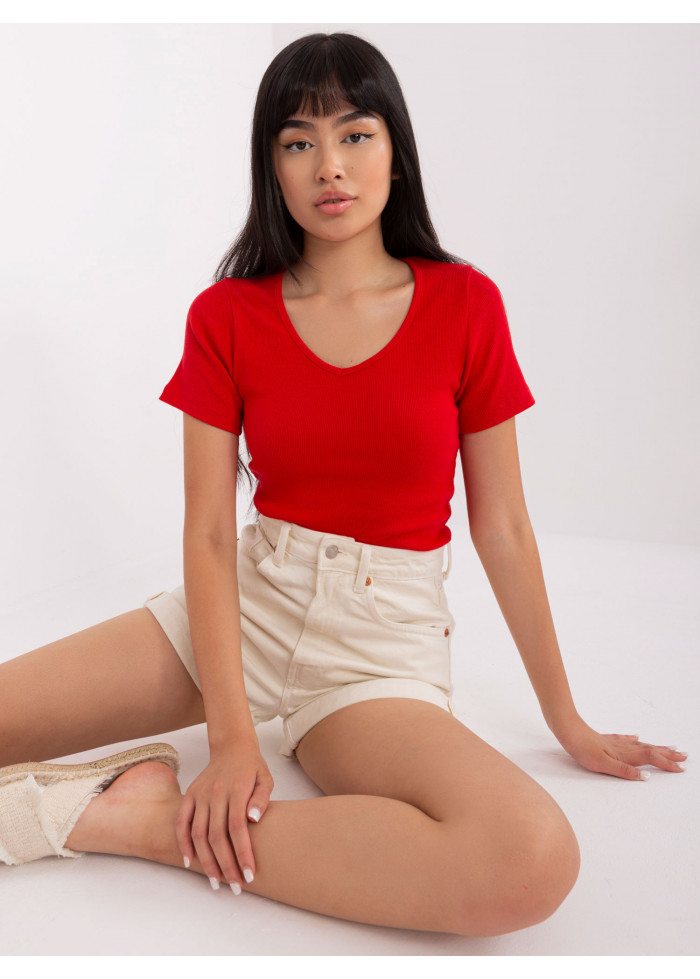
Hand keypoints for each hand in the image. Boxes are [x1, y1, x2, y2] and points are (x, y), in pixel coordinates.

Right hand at [176, 741, 273, 891]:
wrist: (231, 747)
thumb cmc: (252, 767)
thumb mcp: (266, 778)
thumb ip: (262, 798)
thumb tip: (253, 819)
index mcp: (237, 789)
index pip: (238, 828)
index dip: (242, 853)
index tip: (249, 874)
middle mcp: (215, 793)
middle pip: (217, 835)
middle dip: (226, 864)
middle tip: (235, 886)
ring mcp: (200, 795)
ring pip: (198, 833)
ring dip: (206, 861)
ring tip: (216, 882)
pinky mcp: (189, 795)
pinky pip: (181, 822)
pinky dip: (183, 843)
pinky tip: (190, 862)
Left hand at [554, 716, 686, 779]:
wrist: (566, 728)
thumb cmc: (581, 747)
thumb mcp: (600, 764)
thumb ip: (623, 770)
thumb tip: (646, 777)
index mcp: (623, 755)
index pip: (650, 759)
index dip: (666, 764)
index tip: (681, 768)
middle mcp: (621, 747)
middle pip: (650, 750)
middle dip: (668, 754)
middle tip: (685, 757)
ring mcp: (613, 742)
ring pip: (640, 744)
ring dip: (656, 747)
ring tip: (669, 748)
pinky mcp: (604, 738)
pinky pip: (624, 739)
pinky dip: (634, 739)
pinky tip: (637, 737)